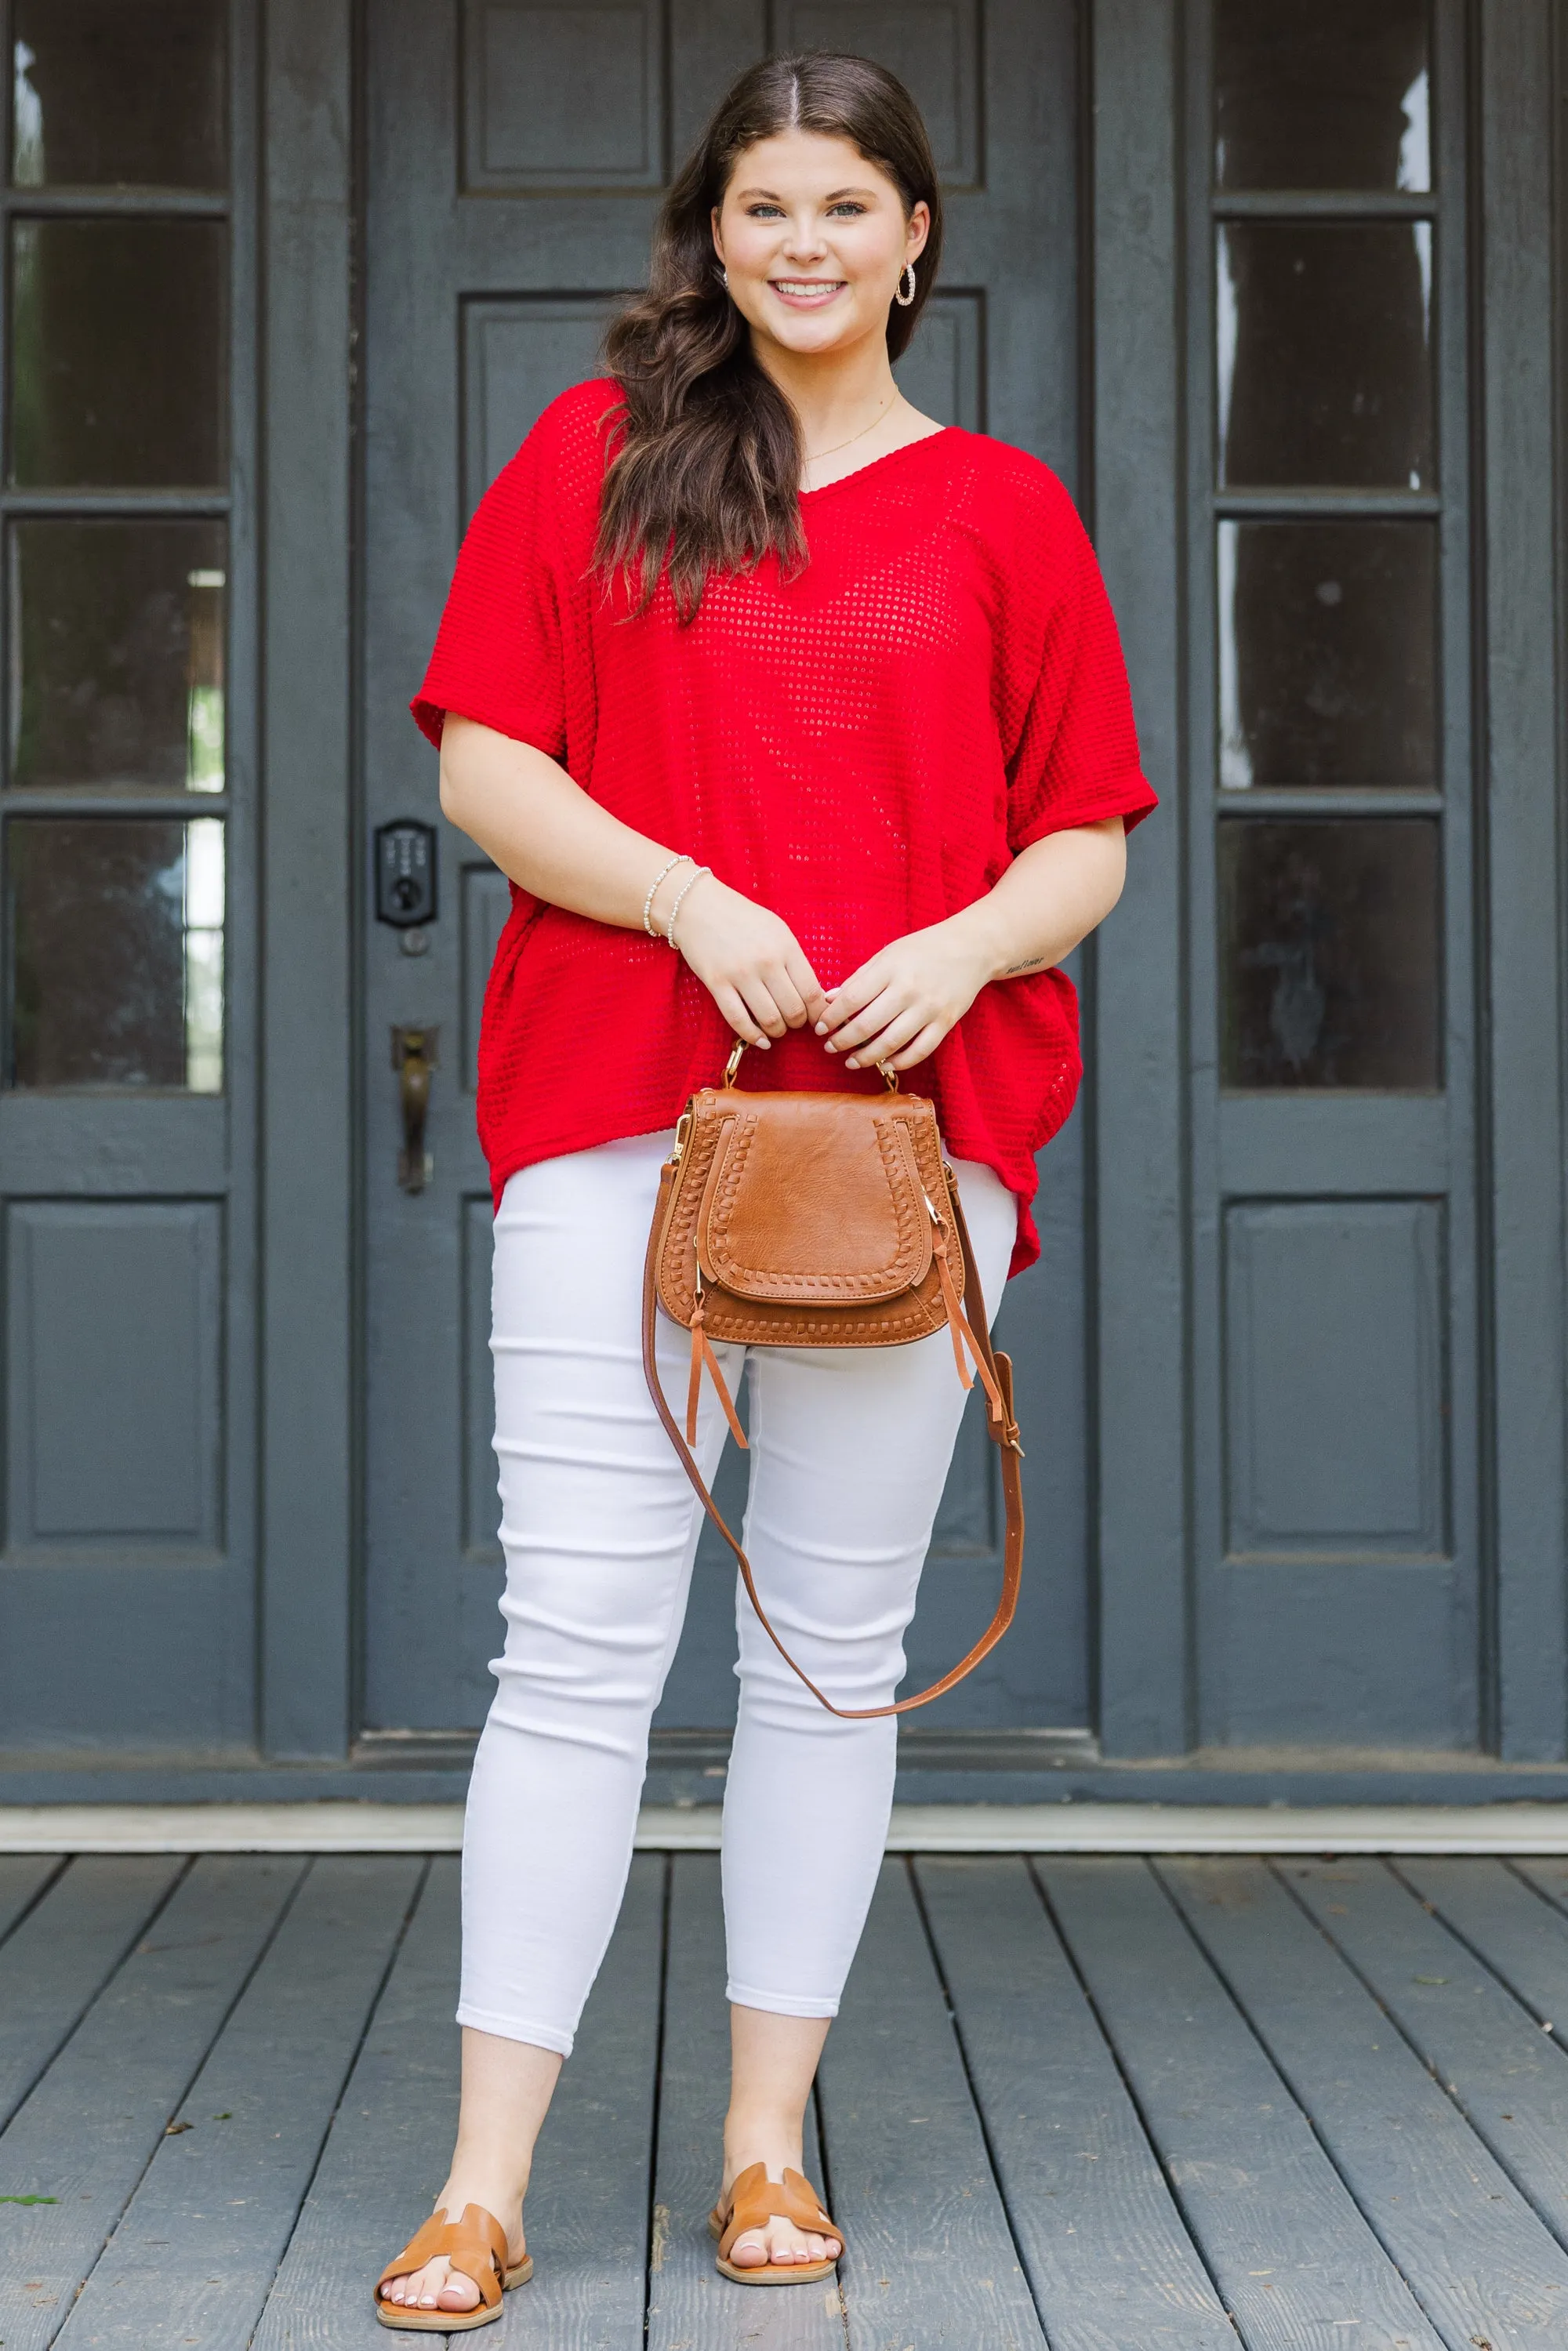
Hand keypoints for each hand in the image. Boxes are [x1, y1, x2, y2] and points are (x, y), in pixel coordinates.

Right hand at [672, 873, 828, 1045]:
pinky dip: (753, 1036)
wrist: (699, 908)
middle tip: (793, 1023)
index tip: (816, 1020)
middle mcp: (766, 962)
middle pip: (793, 1010)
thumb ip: (795, 961)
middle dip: (797, 1024)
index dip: (818, 1014)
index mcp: (786, 947)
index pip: (812, 993)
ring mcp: (740, 974)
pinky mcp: (717, 984)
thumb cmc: (743, 919)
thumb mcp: (778, 931)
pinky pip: (739, 1020)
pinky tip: (760, 1040)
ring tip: (776, 1029)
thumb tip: (813, 996)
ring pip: (769, 1019)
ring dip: (777, 1031)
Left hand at [815, 920, 992, 1071]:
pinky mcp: (945, 1023)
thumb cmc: (924, 949)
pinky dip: (900, 1062)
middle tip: (830, 1048)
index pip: (851, 999)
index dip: (831, 1018)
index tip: (820, 1028)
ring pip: (891, 1043)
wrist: (972, 947)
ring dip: (866, 1057)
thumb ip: (859, 978)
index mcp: (890, 968)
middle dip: (842, 1041)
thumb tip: (829, 999)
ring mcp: (929, 1008)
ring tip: (851, 1062)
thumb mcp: (888, 954)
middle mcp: (908, 989)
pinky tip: (885, 1064)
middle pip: (867, 1025)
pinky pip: (920, 1051)